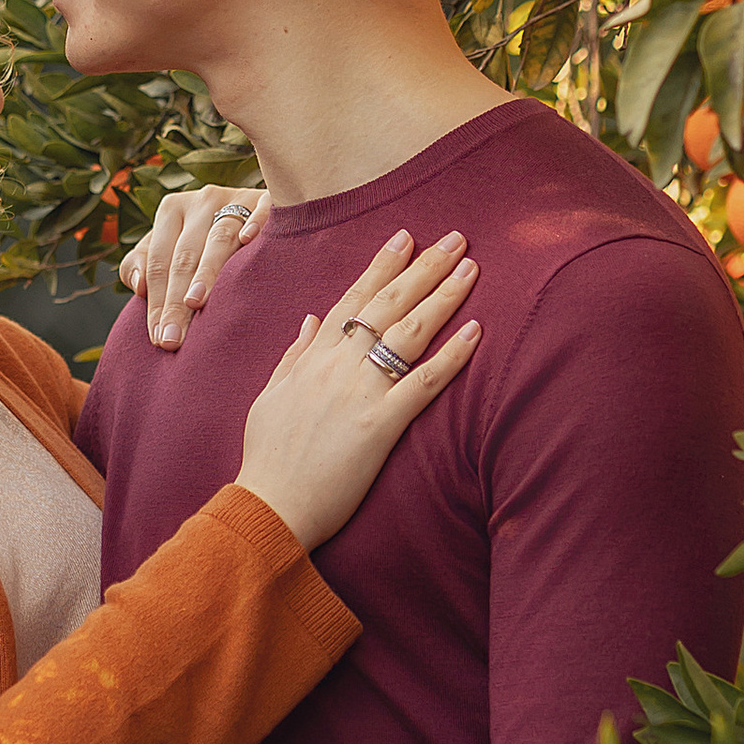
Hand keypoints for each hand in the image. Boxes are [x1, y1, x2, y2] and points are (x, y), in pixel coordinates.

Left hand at [121, 184, 266, 349]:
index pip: (158, 262)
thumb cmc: (203, 243)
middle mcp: (201, 201)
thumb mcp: (169, 248)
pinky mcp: (266, 200)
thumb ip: (143, 265)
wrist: (252, 217)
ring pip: (218, 239)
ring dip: (207, 271)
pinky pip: (261, 209)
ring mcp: (235, 198)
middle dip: (176, 301)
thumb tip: (138, 285)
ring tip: (195, 302)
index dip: (156, 301)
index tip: (159, 338)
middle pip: (184, 256)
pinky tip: (249, 239)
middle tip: (173, 338)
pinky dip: (255, 222)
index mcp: (172, 210)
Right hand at [233, 228, 480, 553]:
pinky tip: (475, 332)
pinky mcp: (379, 426)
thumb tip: (309, 320)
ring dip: (442, 296)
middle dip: (423, 267)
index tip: (405, 238)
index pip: (352, 300)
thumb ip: (292, 356)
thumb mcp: (269, 398)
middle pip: (387, 305)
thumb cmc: (267, 459)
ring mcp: (358, 394)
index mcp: (311, 358)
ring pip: (408, 333)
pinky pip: (422, 384)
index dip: (381, 266)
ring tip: (470, 267)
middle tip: (455, 237)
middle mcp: (336, 366)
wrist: (268, 506)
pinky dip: (451, 356)